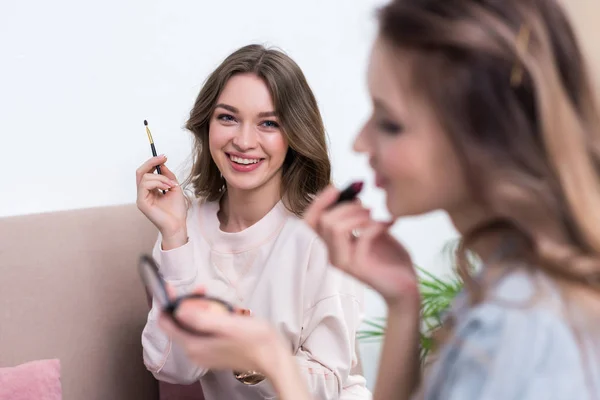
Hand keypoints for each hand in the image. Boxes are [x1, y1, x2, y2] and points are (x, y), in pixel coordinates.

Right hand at [136, 155, 187, 248]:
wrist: (178, 224)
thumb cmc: (177, 210)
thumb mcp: (175, 187)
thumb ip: (167, 176)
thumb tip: (162, 164)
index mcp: (150, 190)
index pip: (146, 172)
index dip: (153, 162)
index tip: (164, 157)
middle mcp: (143, 193)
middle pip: (141, 171)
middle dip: (152, 162)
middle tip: (163, 158)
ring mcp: (141, 197)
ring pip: (145, 177)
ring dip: (160, 177)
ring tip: (171, 184)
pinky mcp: (141, 202)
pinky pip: (145, 185)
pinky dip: (158, 182)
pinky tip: (167, 187)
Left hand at [158, 298, 284, 374]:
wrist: (274, 357)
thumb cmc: (255, 341)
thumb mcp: (228, 324)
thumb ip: (201, 319)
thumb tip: (178, 310)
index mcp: (195, 345)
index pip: (167, 324)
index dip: (167, 303)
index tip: (172, 288)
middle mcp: (196, 351)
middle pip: (180, 323)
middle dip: (188, 303)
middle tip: (202, 289)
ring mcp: (205, 352)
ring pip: (193, 325)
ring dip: (202, 309)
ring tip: (218, 301)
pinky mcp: (215, 350)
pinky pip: (204, 330)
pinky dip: (211, 318)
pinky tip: (226, 313)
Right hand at [304, 186, 418, 307]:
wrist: (406, 286)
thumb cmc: (390, 258)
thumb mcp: (373, 230)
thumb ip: (360, 215)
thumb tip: (355, 191)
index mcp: (333, 245)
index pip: (310, 221)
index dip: (318, 202)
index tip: (336, 188)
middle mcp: (333, 254)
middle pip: (322, 221)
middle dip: (345, 206)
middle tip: (366, 206)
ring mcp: (343, 262)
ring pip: (334, 228)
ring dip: (357, 215)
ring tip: (374, 215)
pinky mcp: (358, 267)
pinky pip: (361, 237)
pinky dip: (375, 225)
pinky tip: (389, 225)